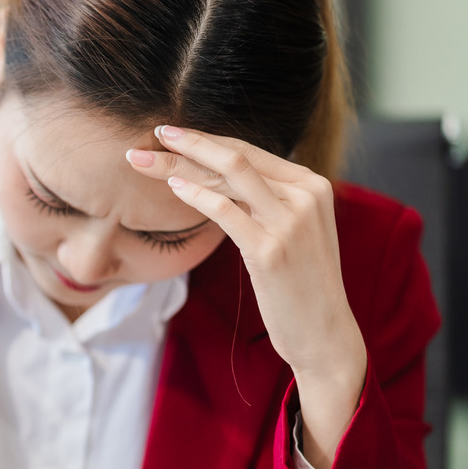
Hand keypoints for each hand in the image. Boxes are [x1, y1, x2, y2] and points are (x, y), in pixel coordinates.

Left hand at [126, 127, 366, 468]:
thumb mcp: (293, 232)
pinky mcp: (270, 250)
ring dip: (179, 164)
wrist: (324, 334)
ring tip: (143, 159)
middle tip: (150, 135)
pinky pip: (226, 211)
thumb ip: (269, 202)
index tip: (172, 134)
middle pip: (236, 155)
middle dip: (188, 144)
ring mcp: (290, 221)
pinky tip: (172, 187)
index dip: (207, 139)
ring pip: (229, 174)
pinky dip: (196, 194)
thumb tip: (224, 180)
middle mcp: (306, 195)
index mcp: (312, 185)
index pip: (250, 150)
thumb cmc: (301, 286)